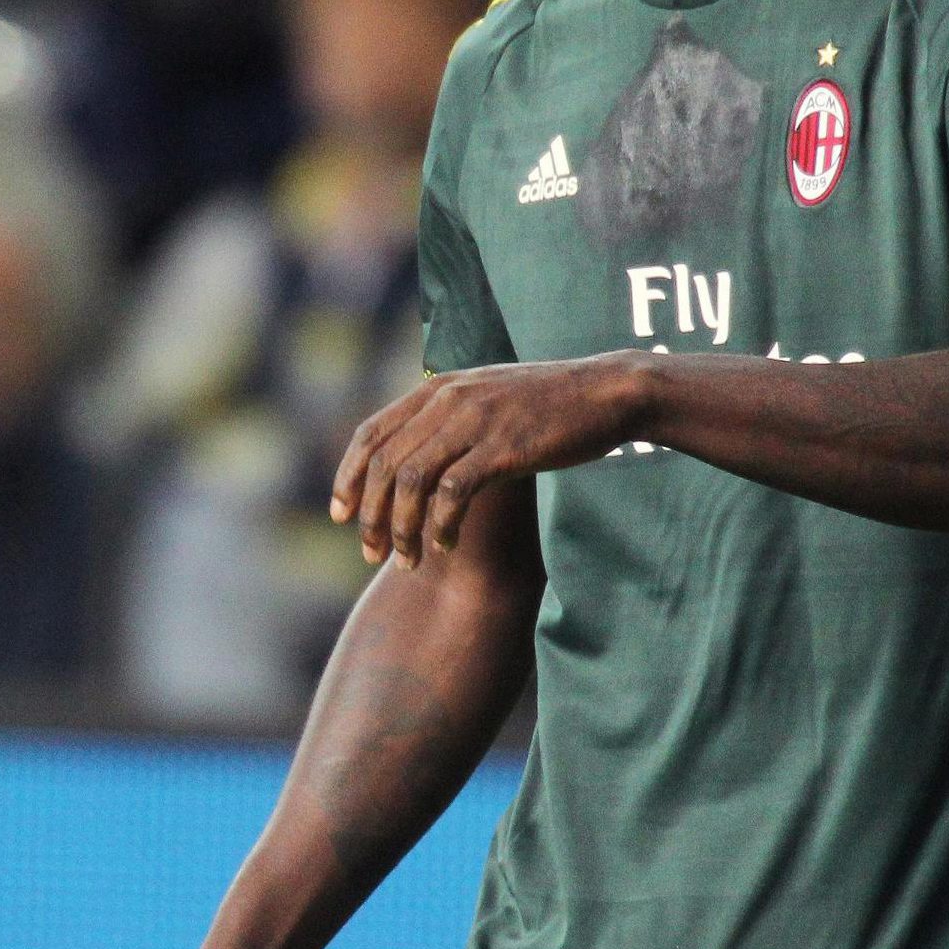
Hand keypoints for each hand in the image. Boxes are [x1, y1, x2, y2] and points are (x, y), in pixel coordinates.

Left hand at [331, 353, 647, 565]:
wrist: (607, 392)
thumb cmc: (550, 403)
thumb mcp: (488, 397)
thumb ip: (449, 417)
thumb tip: (414, 457)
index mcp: (439, 388)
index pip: (371, 432)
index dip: (348, 477)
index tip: (341, 515)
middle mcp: (449, 399)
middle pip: (385, 464)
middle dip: (371, 516)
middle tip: (371, 554)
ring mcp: (475, 421)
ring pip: (412, 483)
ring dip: (403, 530)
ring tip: (408, 561)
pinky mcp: (502, 448)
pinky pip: (452, 494)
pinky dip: (441, 527)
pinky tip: (446, 547)